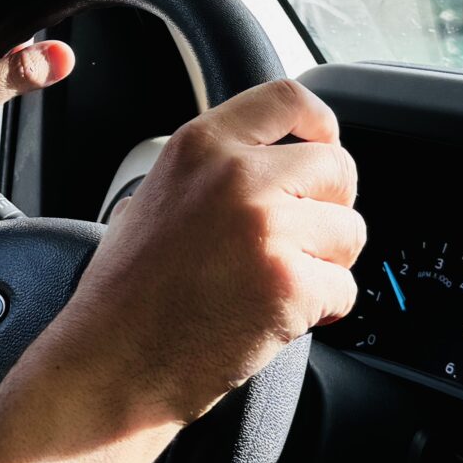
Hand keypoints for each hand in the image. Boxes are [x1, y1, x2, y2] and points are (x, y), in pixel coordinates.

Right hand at [38, 80, 363, 429]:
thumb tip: (273, 161)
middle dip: (330, 209)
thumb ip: (214, 169)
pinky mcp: (288, 285)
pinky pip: (344, 289)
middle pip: (336, 167)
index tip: (324, 146)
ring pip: (349, 231)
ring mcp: (265, 228)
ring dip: (327, 264)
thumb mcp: (154, 196)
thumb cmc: (128, 292)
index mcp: (201, 145)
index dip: (320, 124)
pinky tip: (276, 318)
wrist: (112, 362)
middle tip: (300, 242)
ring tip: (275, 284)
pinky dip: (321, 311)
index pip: (288, 100)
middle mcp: (236, 175)